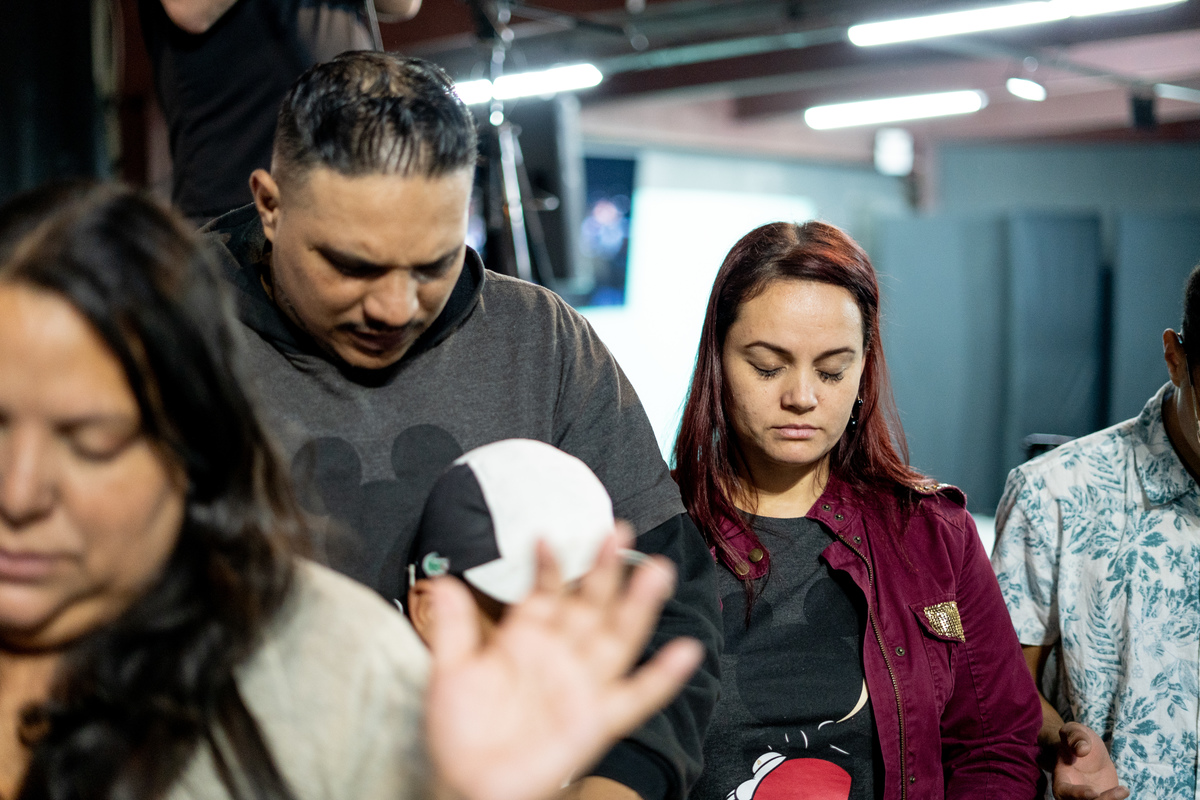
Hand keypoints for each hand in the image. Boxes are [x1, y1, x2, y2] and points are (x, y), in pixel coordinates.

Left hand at [423, 524, 702, 799]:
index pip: (546, 591)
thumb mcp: (451, 672)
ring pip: (618, 637)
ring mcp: (583, 684)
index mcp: (528, 638)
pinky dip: (662, 677)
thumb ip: (454, 626)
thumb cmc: (461, 730)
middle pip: (591, 603)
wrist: (469, 783)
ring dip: (638, 605)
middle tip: (617, 533)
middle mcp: (562, 654)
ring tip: (654, 573)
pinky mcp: (598, 718)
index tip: (546, 538)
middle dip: (605, 569)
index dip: (549, 565)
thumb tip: (441, 581)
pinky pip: (637, 696)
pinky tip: (683, 653)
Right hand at [1051, 722, 1129, 799]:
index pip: (1064, 792)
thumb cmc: (1078, 739)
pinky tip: (1124, 790)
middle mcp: (1072, 795)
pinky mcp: (1103, 799)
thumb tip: (1083, 750)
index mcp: (1061, 780)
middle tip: (1117, 792)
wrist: (1089, 751)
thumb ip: (1074, 737)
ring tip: (1123, 790)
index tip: (1094, 792)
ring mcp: (1088, 799)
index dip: (1078, 795)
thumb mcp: (1075, 731)